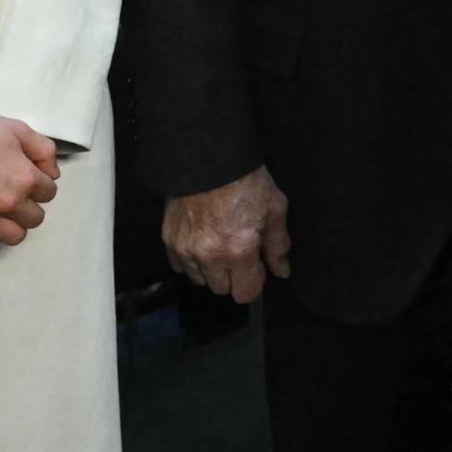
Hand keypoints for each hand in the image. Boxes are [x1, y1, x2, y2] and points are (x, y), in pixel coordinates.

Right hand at [0, 105, 57, 257]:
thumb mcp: (16, 129)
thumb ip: (43, 150)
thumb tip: (53, 172)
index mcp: (23, 178)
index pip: (49, 193)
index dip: (42, 184)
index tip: (32, 180)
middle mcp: (5, 202)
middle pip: (34, 218)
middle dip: (30, 206)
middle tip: (18, 195)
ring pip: (12, 237)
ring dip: (11, 226)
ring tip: (3, 213)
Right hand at [163, 166, 290, 303]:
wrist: (210, 158)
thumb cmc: (247, 181)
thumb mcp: (274, 209)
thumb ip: (278, 245)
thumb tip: (282, 271)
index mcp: (239, 250)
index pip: (244, 293)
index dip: (255, 282)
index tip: (258, 266)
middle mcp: (209, 256)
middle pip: (222, 289)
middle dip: (234, 276)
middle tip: (241, 251)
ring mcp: (185, 249)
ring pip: (200, 280)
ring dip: (212, 269)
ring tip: (222, 243)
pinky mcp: (169, 240)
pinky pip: (180, 266)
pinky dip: (192, 260)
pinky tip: (204, 241)